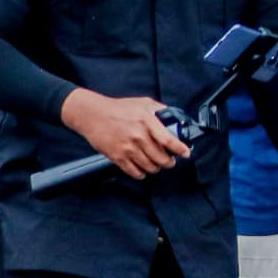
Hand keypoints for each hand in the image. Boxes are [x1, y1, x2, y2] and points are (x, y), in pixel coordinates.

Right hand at [61, 88, 190, 179]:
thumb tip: (175, 118)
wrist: (92, 115)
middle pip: (162, 159)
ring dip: (156, 168)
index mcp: (147, 122)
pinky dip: (141, 174)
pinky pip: (134, 172)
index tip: (186, 153)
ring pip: (150, 167)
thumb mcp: (142, 103)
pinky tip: (142, 170)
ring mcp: (127, 148)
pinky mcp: (117, 157)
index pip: (169, 141)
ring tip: (156, 164)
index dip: (181, 150)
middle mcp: (138, 136)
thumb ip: (160, 110)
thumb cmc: (117, 108)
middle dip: (169, 162)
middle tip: (169, 161)